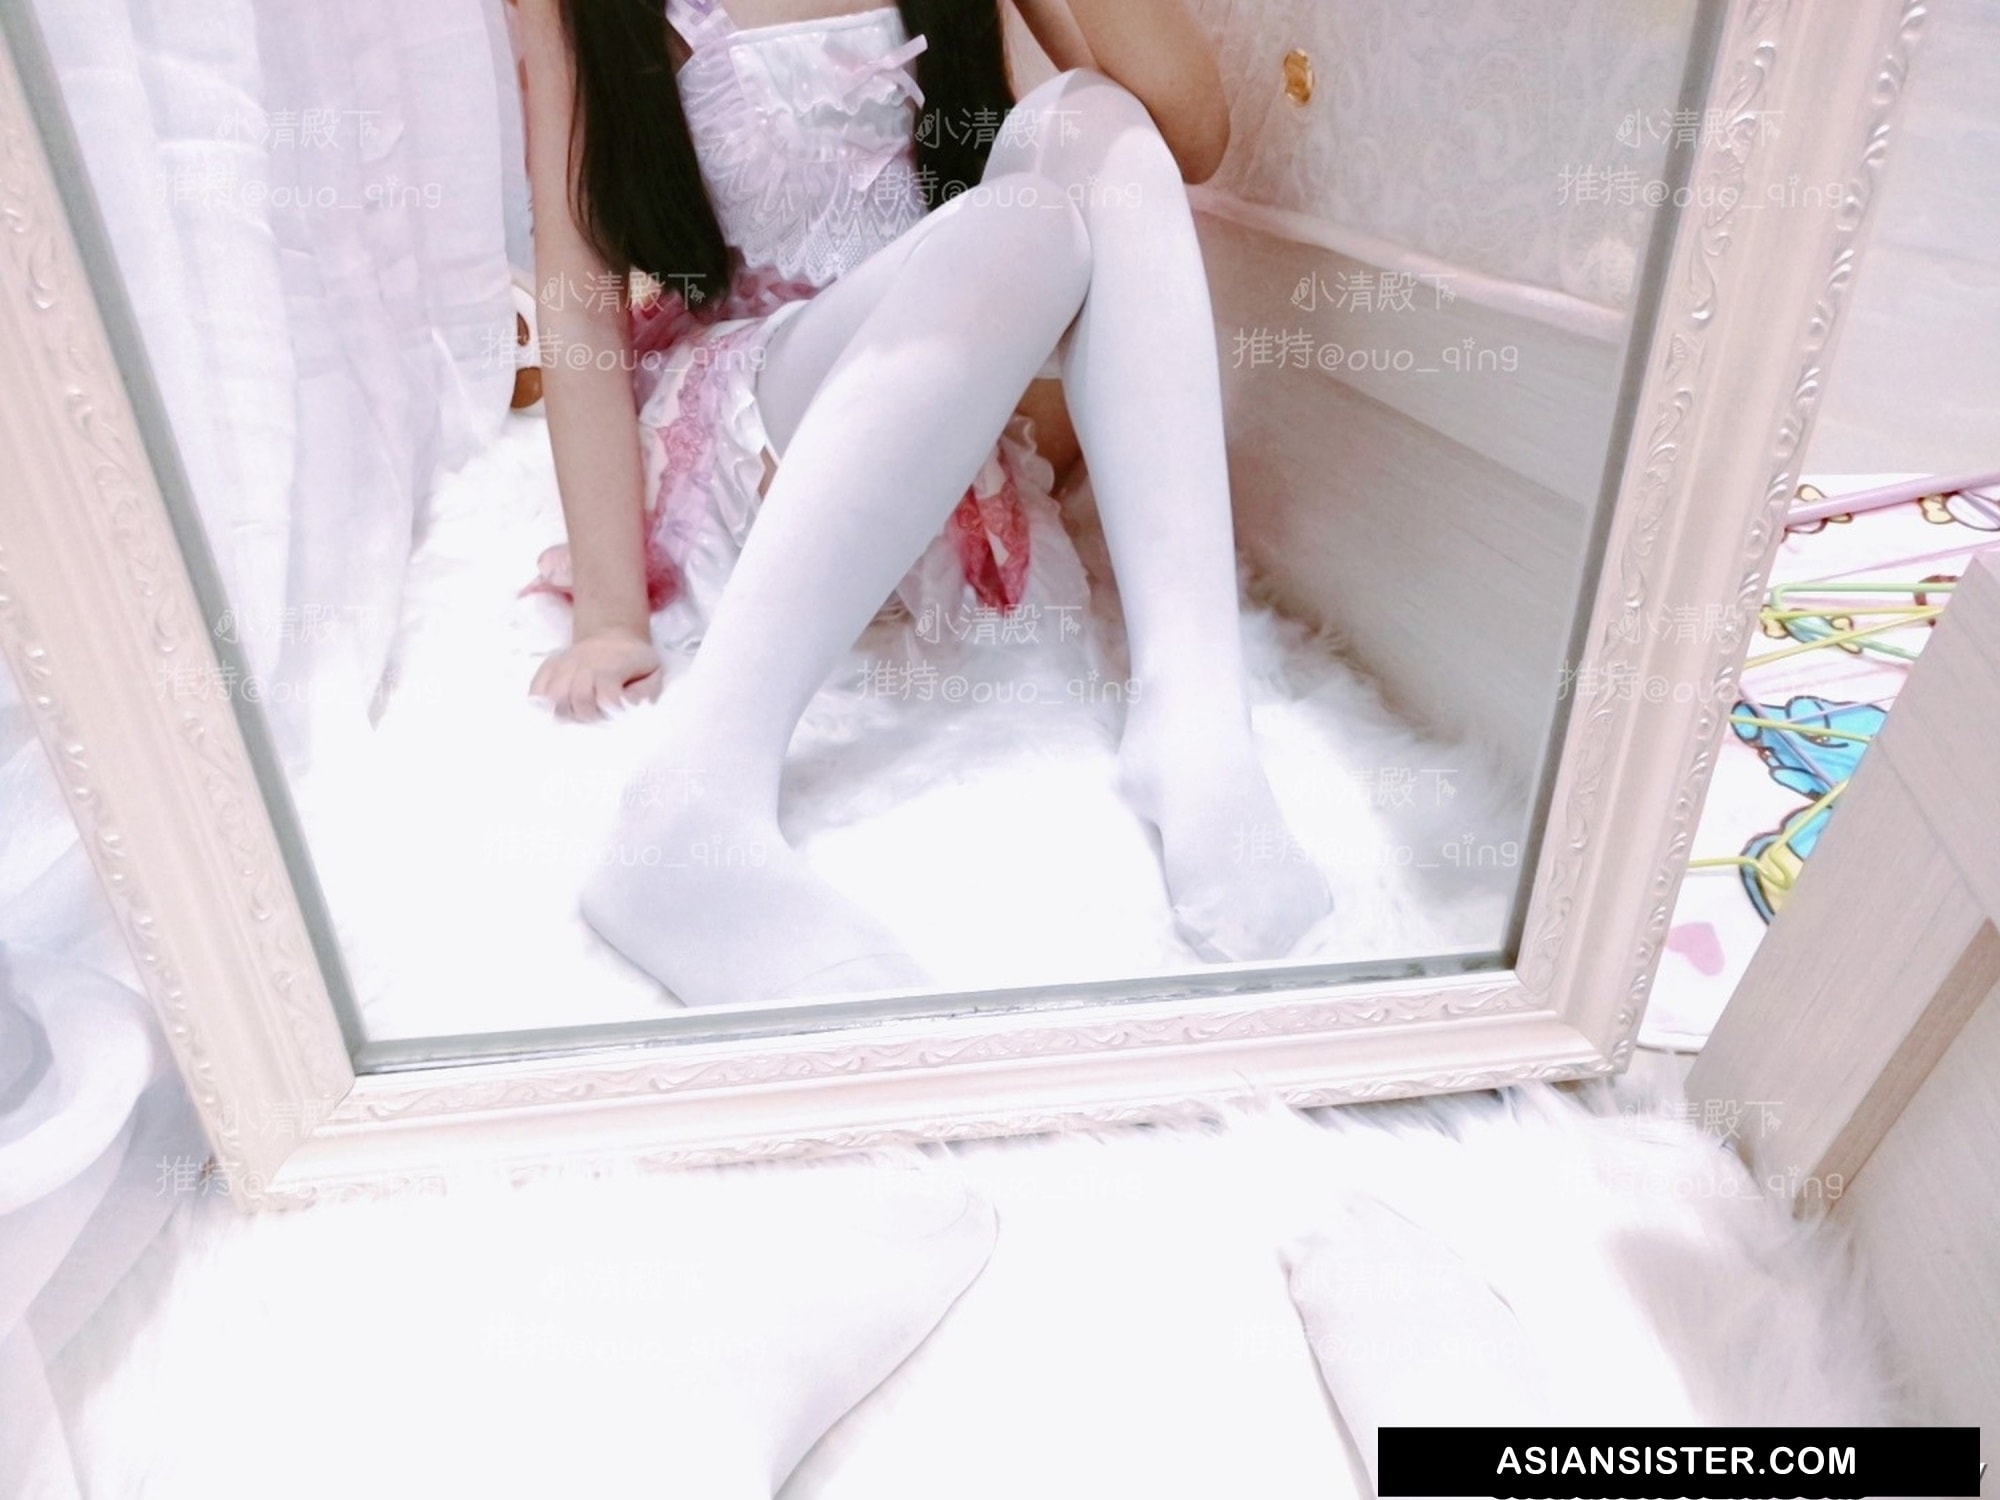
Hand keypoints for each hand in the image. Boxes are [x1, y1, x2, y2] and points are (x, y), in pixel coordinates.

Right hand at [530, 628, 662, 721]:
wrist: (613, 637)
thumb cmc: (635, 662)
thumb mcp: (652, 673)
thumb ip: (645, 694)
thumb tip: (627, 709)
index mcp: (611, 665)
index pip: (606, 697)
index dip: (611, 712)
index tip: (616, 715)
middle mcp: (584, 663)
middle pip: (576, 698)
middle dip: (587, 715)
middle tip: (596, 717)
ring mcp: (563, 663)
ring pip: (553, 695)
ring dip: (565, 712)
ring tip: (577, 713)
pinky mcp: (549, 666)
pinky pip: (536, 688)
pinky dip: (542, 703)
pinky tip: (554, 709)